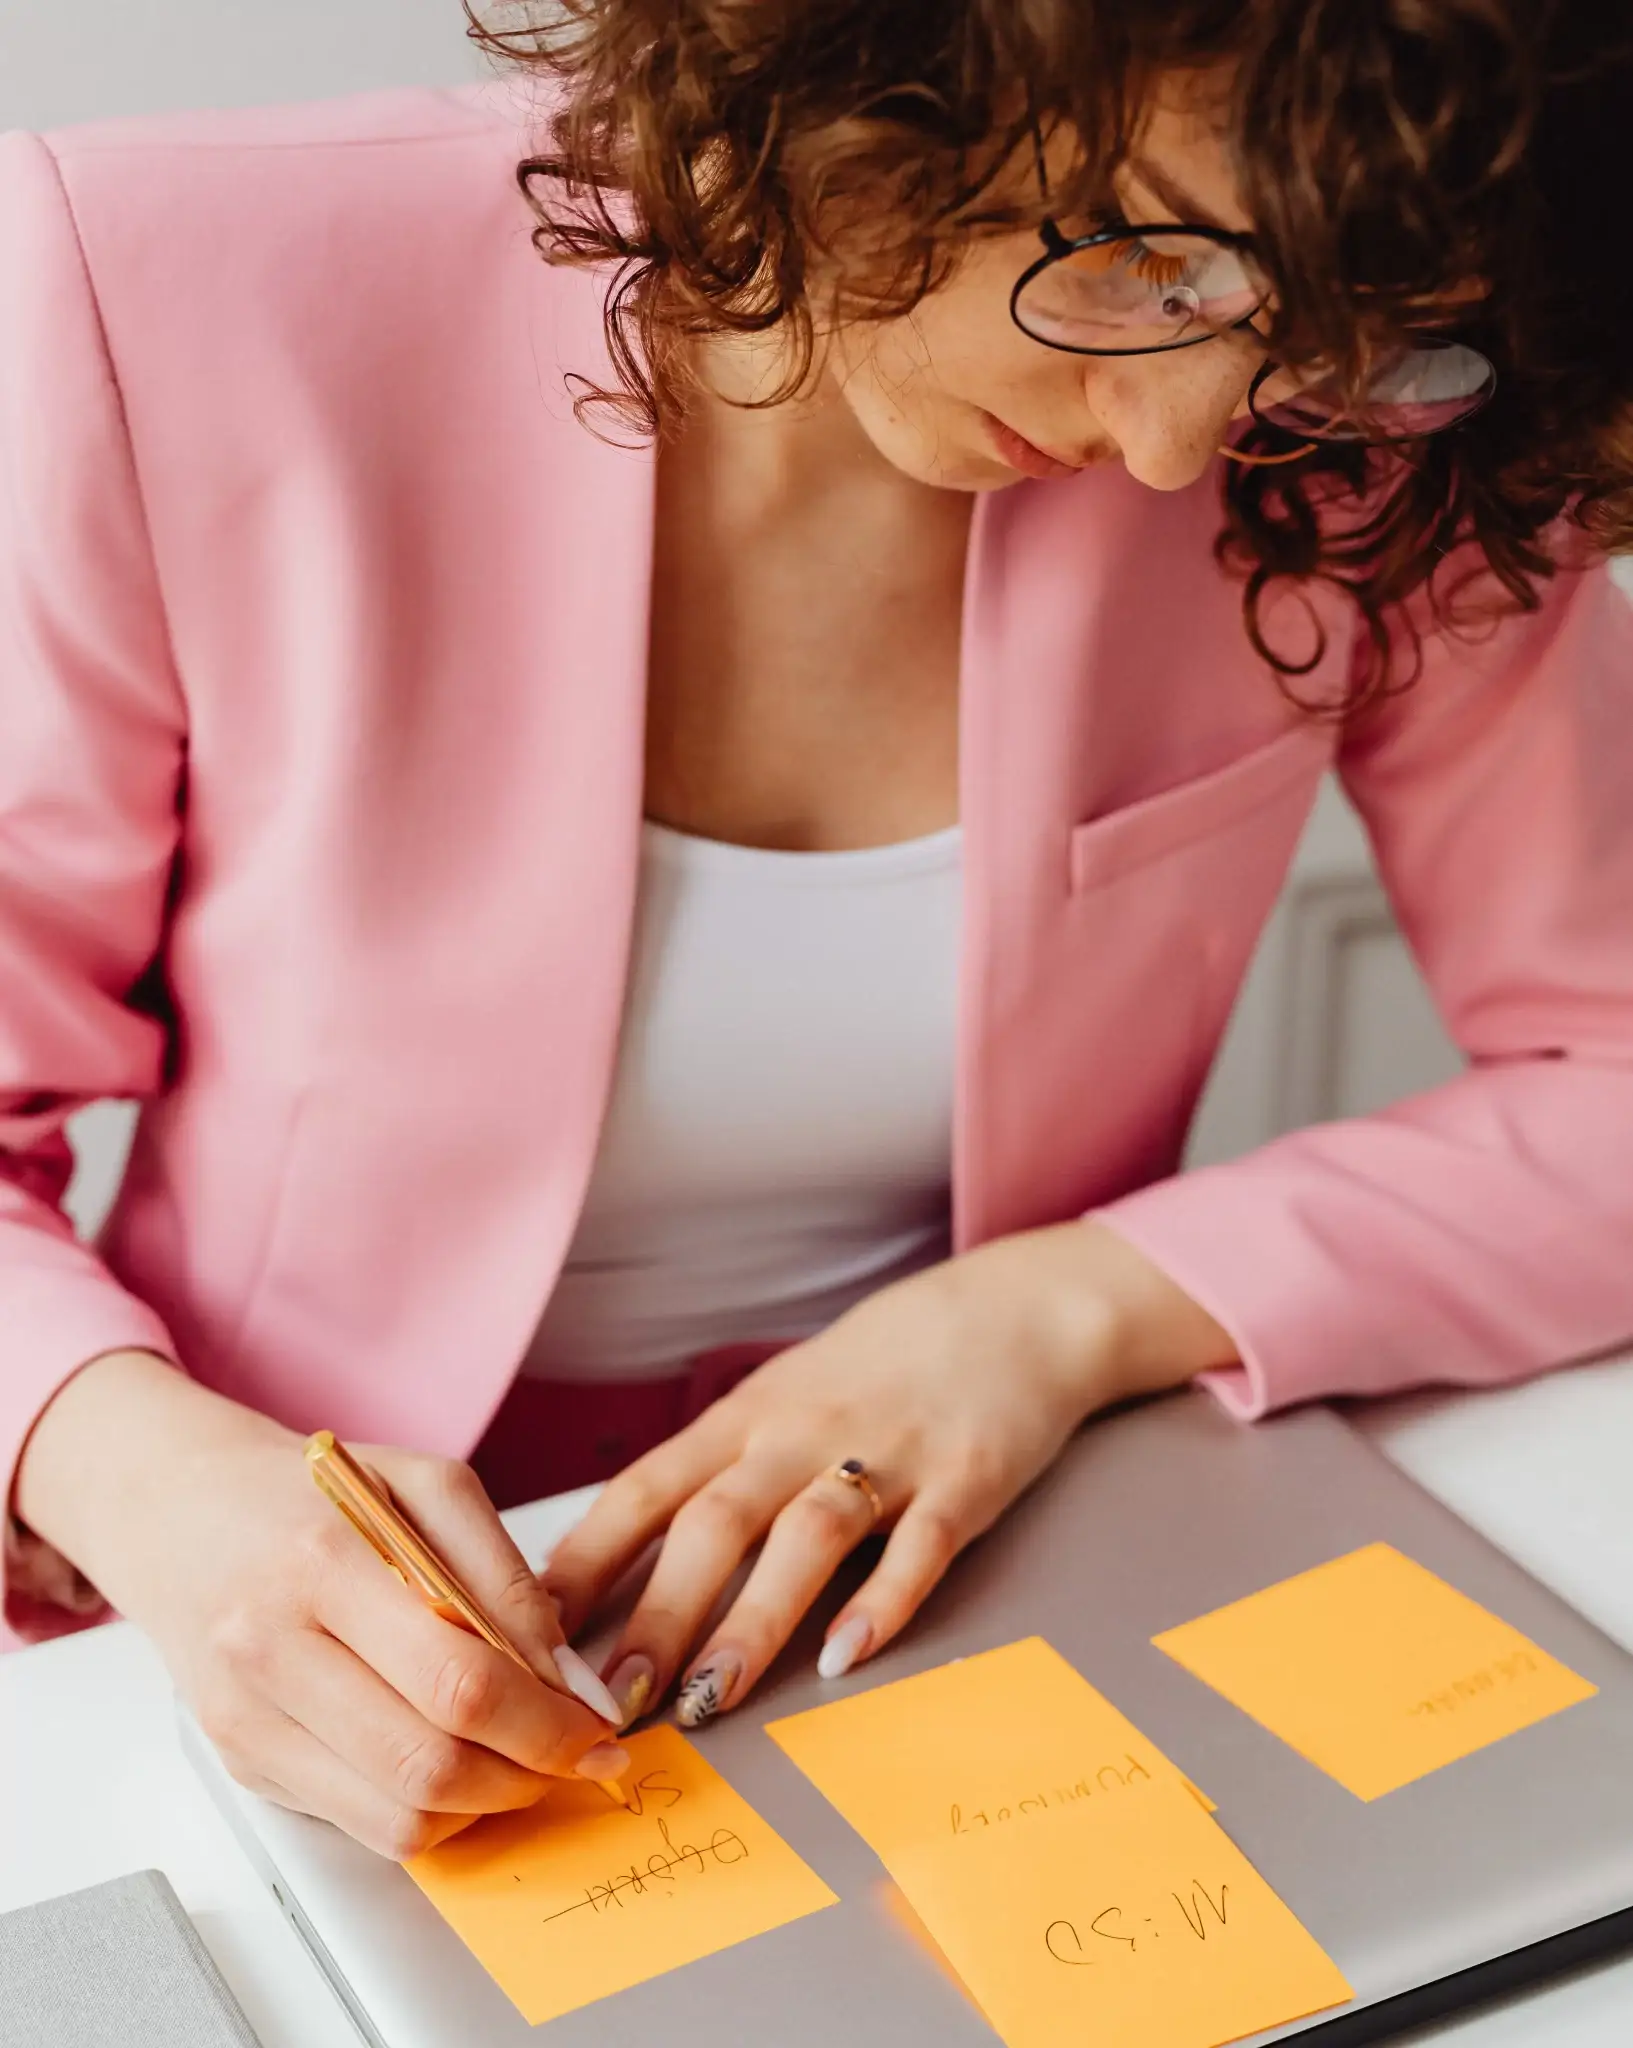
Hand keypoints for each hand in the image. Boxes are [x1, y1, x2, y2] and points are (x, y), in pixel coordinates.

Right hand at [14, 1353, 628, 1858]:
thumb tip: (568, 1675)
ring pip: (397, 1815)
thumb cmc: (311, 1494)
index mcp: (321, 1562)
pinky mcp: (242, 1761)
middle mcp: (271, 1648)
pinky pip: (361, 1823)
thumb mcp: (426, 1486)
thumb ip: (505, 1574)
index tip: (597, 1727)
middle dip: (529, 1772)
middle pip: (430, 1761)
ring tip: (524, 1762)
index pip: (457, 1680)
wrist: (179, 1511)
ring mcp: (248, 1718)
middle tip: (576, 1755)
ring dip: (487, 1804)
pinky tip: (458, 1765)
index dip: (545, 1720)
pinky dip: (431, 1810)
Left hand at [544, 1222, 1234, 1728]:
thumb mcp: (782, 1399)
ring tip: (709, 1700)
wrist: (1013, 1308)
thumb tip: (620, 1568)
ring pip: (805, 1536)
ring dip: (752, 1619)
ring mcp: (887, 1455)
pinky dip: (883, 1599)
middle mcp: (803, 1433)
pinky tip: (849, 1656)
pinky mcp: (966, 1476)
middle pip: (714, 1521)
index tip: (528, 1636)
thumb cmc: (880, 1368)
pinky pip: (920, 1543)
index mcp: (746, 1417)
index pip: (645, 1489)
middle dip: (656, 1614)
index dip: (584, 1562)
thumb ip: (717, 1474)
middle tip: (609, 1701)